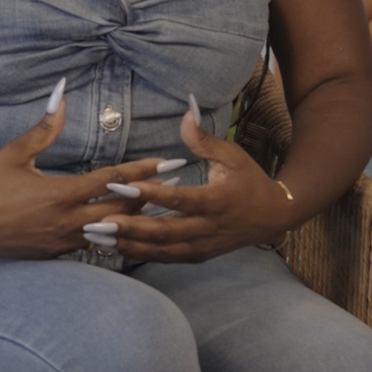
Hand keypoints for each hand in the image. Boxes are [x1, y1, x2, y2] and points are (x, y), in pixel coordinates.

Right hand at [0, 79, 173, 258]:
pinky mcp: (56, 254)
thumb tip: (61, 94)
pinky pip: (92, 243)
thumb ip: (43, 127)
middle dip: (151, 195)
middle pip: (123, 209)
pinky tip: (124, 225)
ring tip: (160, 204)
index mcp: (62, 194)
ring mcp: (63, 242)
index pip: (114, 179)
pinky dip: (110, 233)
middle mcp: (68, 221)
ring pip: (111, 230)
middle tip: (177, 182)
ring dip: (134, 216)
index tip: (169, 162)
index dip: (144, 169)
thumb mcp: (14, 154)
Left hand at [93, 94, 297, 262]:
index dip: (151, 194)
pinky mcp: (198, 255)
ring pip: (161, 250)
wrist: (274, 217)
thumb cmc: (250, 181)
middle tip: (98, 222)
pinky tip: (117, 248)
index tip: (123, 187)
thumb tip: (185, 114)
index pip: (179, 199)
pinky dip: (141, 254)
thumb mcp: (232, 155)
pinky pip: (166, 257)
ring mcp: (202, 246)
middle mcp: (208, 227)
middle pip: (164, 231)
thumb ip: (204, 140)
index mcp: (217, 200)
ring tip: (97, 239)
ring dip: (128, 245)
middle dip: (129, 228)